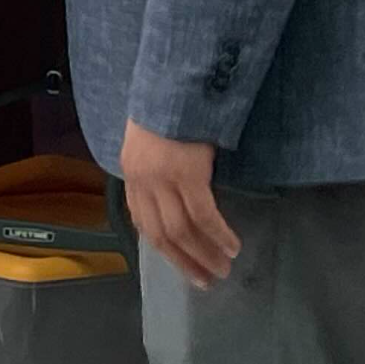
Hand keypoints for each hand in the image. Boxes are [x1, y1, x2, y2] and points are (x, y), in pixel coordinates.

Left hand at [121, 121, 240, 287]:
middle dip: (184, 261)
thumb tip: (171, 196)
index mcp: (132, 175)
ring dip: (205, 254)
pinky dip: (218, 233)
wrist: (175, 83)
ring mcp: (163, 179)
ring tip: (223, 269)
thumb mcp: (151, 143)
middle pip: (161, 234)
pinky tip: (232, 246)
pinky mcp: (188, 174)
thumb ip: (155, 170)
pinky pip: (204, 214)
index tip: (180, 264)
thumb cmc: (168, 109)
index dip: (162, 247)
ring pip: (182, 229)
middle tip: (206, 281)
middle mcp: (143, 182)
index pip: (143, 222)